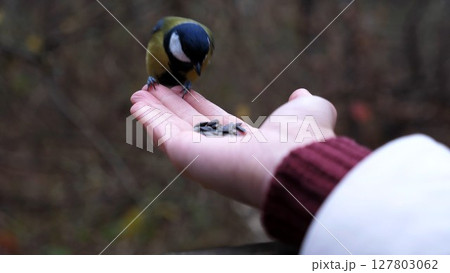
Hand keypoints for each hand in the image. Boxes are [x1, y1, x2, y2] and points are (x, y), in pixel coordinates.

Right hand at [130, 86, 336, 207]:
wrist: (293, 161)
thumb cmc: (303, 137)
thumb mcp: (309, 110)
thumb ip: (302, 102)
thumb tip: (300, 93)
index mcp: (243, 140)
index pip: (210, 118)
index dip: (194, 103)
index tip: (181, 88)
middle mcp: (219, 148)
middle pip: (186, 122)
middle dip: (169, 105)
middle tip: (153, 87)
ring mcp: (200, 154)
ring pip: (171, 127)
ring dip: (154, 110)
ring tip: (139, 92)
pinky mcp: (186, 155)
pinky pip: (162, 133)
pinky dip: (149, 118)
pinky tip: (137, 104)